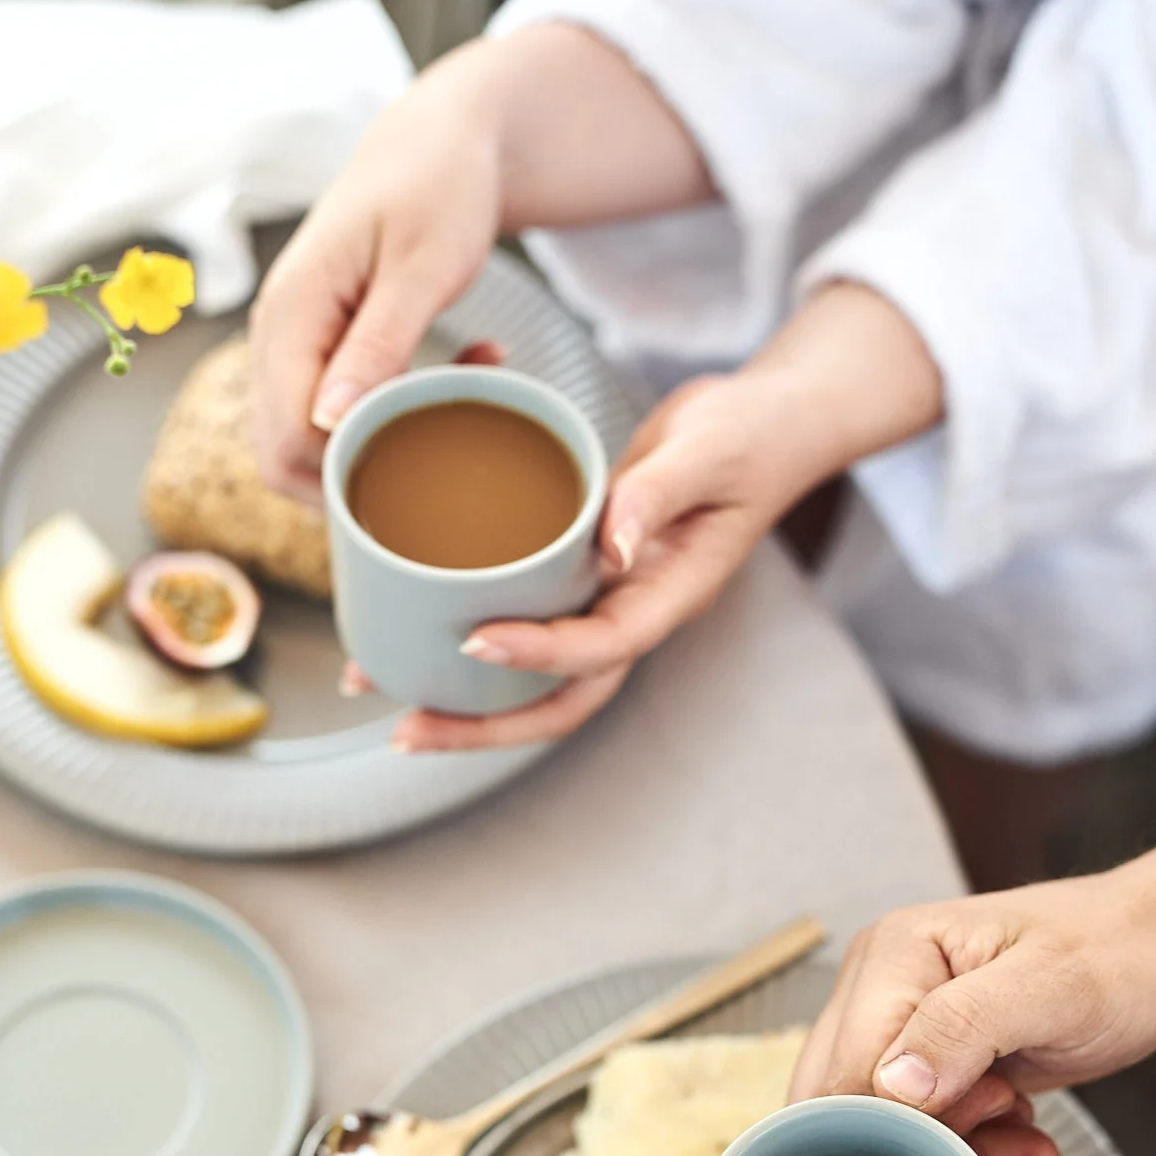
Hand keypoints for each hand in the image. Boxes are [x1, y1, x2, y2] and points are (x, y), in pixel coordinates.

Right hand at [251, 25, 716, 506]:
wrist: (442, 139)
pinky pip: (339, 414)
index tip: (431, 461)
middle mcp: (278, 334)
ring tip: (462, 404)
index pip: (289, 438)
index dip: (351, 472)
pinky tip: (461, 382)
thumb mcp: (421, 267)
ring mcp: (296, 344)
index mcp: (291, 312)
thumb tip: (329, 424)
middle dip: (363, 477)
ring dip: (385, 446)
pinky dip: (393, 418)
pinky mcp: (323, 348)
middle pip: (286, 456)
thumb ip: (377, 346)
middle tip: (443, 455)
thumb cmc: (438, 186)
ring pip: (312, 444)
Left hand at [387, 370, 799, 751]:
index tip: (474, 641)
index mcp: (669, 596)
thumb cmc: (749, 433)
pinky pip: (526, 630)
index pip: (602, 647)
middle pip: (558, 700)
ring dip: (465, 702)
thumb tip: (609, 548)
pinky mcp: (584, 583)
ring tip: (387, 699)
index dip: (537, 654)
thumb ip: (658, 493)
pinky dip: (471, 644)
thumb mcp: (710, 449)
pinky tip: (410, 633)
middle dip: (482, 726)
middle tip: (405, 729)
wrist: (768, 426)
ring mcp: (610, 606)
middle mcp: (635, 615)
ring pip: (536, 681)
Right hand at [792, 862, 1155, 1127]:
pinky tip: (1009, 1123)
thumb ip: (964, 1028)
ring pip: (875, 1125)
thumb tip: (892, 1086)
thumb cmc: (1119, 954)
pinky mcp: (921, 1058)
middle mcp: (876, 986)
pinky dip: (960, 1142)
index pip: (849, 1069)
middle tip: (1006, 1112)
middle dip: (923, 1137)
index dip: (905, 1119)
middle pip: (847, 1103)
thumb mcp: (1052, 986)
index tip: (990, 1108)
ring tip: (1015, 1118)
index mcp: (892, 953)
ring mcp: (895, 1024)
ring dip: (947, 1144)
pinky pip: (911, 1127)